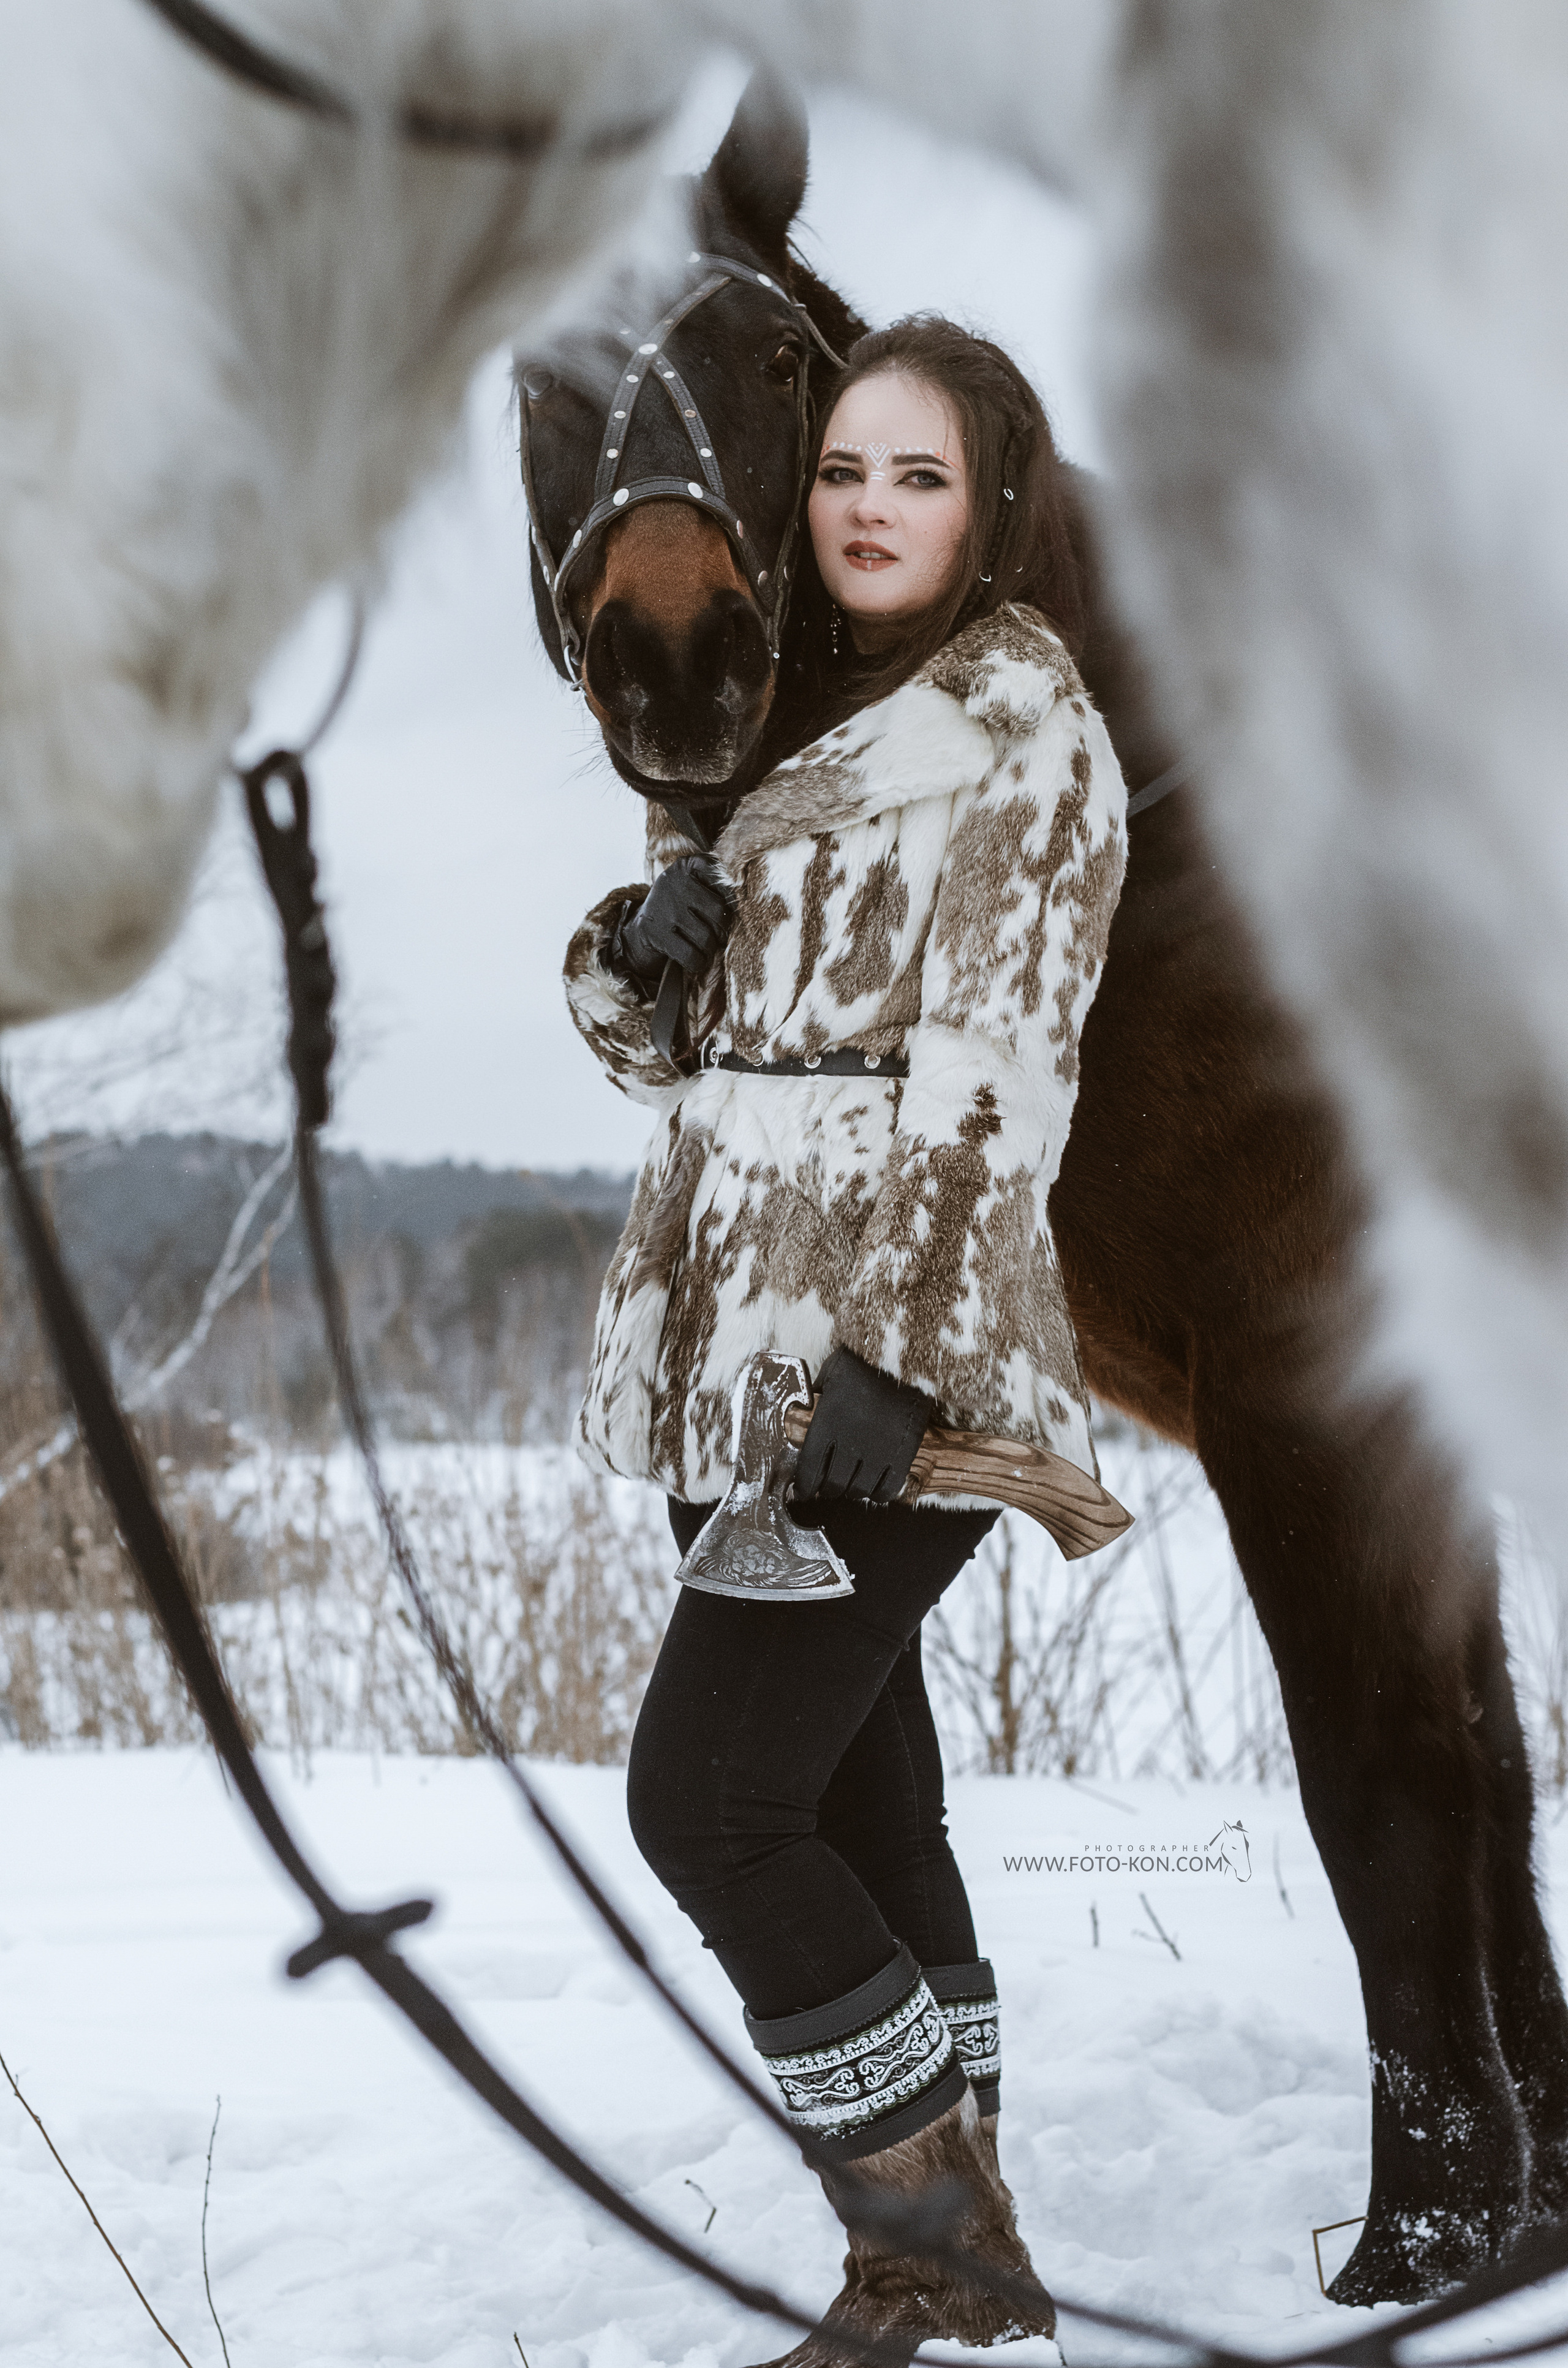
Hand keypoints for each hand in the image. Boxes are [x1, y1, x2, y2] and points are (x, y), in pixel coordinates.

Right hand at [617, 856, 734, 990]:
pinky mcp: (656, 933)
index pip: (725, 882)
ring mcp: (663, 908)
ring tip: (707, 947)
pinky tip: (697, 959)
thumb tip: (749, 906)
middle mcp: (674, 882)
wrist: (644, 924)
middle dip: (723, 931)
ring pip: (706, 938)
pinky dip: (699, 963)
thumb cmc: (681, 905)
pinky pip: (691, 955)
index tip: (730, 913)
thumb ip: (718, 883)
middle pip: (719, 914)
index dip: (733, 902)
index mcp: (687, 865)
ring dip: (710, 949)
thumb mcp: (694, 883)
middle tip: (719, 937)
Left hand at [794, 1347, 932, 1507]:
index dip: (805, 1486)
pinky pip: (888, 1489)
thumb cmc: (861, 1364)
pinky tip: (874, 1488)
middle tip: (827, 1486)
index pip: (809, 1471)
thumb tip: (803, 1411)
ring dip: (851, 1491)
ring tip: (850, 1485)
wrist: (901, 1360)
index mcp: (826, 1427)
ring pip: (858, 1490)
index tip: (804, 1490)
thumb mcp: (828, 1377)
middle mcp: (849, 1445)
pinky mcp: (902, 1455)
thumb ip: (815, 1400)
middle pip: (833, 1484)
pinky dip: (878, 1494)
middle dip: (827, 1489)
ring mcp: (877, 1452)